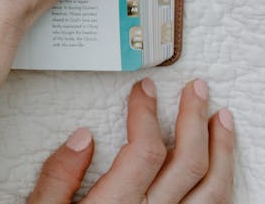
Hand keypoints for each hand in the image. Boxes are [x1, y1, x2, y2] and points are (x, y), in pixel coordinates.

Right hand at [28, 78, 234, 202]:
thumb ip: (58, 177)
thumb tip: (82, 137)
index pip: (143, 150)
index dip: (147, 114)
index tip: (143, 91)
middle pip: (186, 164)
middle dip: (194, 120)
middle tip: (196, 90)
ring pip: (213, 191)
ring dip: (222, 151)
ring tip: (222, 120)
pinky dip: (223, 186)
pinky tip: (221, 168)